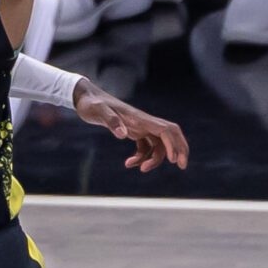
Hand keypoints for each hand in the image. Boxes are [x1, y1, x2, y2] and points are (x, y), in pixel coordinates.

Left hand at [73, 78, 189, 171]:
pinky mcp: (133, 131)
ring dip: (155, 159)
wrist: (85, 98)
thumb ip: (110, 120)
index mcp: (139, 118)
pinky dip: (142, 158)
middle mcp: (143, 122)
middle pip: (171, 134)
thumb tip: (123, 135)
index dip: (174, 144)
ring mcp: (139, 126)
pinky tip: (129, 164)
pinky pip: (146, 147)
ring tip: (141, 169)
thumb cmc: (91, 103)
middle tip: (182, 167)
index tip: (173, 160)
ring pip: (159, 144)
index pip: (166, 129)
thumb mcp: (97, 111)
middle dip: (179, 149)